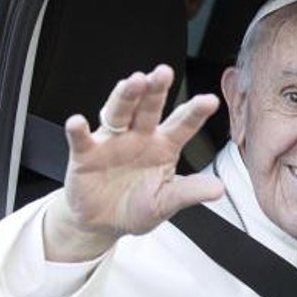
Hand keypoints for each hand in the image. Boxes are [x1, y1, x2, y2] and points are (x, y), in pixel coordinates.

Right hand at [42, 64, 223, 261]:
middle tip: (164, 73)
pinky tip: (78, 122)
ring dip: (125, 96)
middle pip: (149, 108)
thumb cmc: (137, 208)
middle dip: (156, 90)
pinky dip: (78, 130)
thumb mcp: (165, 203)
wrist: (102, 223)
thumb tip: (218, 189)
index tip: (209, 101)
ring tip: (133, 82)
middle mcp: (139, 136)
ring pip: (120, 113)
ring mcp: (112, 141)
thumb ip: (189, 193)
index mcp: (164, 146)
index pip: (182, 125)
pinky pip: (82, 139)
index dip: (195, 113)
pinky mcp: (86, 153)